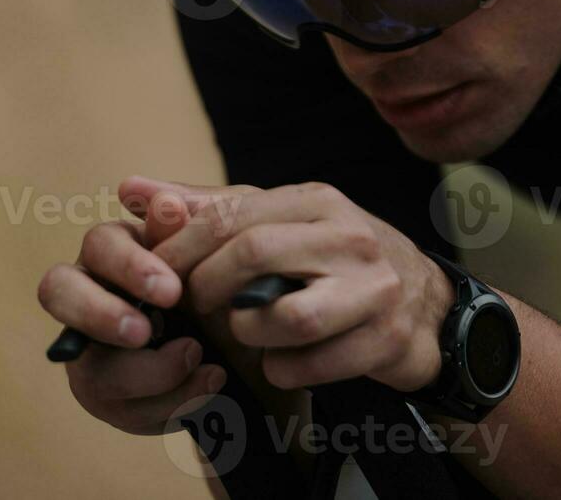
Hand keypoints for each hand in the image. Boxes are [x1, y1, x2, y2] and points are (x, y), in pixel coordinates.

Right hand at [37, 190, 227, 434]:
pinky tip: (213, 379)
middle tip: (147, 329)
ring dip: (148, 370)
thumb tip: (134, 187)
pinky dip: (173, 399)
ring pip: (91, 368)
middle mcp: (94, 294)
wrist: (268, 338)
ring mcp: (95, 351)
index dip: (128, 267)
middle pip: (56, 291)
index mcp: (121, 249)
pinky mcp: (113, 398)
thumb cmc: (239, 275)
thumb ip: (189, 215)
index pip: (99, 244)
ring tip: (198, 356)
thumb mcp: (230, 242)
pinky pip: (125, 409)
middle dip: (100, 313)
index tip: (172, 290)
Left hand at [121, 177, 455, 394]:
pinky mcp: (384, 339)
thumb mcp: (281, 222)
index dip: (182, 248)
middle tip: (194, 306)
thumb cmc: (337, 260)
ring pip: (284, 316)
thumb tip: (133, 190)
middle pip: (253, 254)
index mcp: (317, 201)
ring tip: (245, 331)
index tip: (157, 276)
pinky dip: (282, 369)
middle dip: (208, 287)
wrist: (427, 305)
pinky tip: (281, 360)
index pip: (233, 213)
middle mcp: (349, 236)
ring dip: (248, 332)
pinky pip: (309, 364)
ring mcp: (373, 288)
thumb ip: (208, 208)